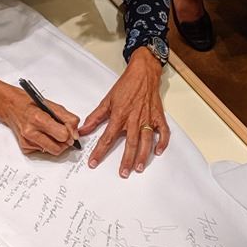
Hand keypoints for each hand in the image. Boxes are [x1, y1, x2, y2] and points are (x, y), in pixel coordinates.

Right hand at [0, 85, 79, 156]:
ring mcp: (27, 142)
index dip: (70, 133)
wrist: (11, 107)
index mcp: (38, 119)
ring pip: (52, 151)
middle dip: (64, 141)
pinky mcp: (25, 148)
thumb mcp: (51, 105)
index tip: (70, 130)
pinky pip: (44, 151)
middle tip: (63, 133)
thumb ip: (67, 118)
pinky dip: (47, 145)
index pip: (63, 135)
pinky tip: (42, 135)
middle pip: (58, 148)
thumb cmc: (30, 104)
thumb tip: (75, 133)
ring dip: (56, 144)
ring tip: (53, 133)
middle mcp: (31, 132)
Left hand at [79, 48, 170, 176]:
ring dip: (142, 156)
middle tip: (123, 173)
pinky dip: (162, 143)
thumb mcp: (107, 100)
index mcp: (119, 115)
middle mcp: (134, 119)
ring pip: (146, 141)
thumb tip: (83, 128)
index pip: (107, 138)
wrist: (143, 73)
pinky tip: (158, 152)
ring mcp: (148, 119)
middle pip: (129, 144)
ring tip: (138, 168)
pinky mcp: (158, 117)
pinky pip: (163, 132)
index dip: (99, 151)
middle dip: (125, 160)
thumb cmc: (126, 85)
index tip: (93, 163)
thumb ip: (96, 116)